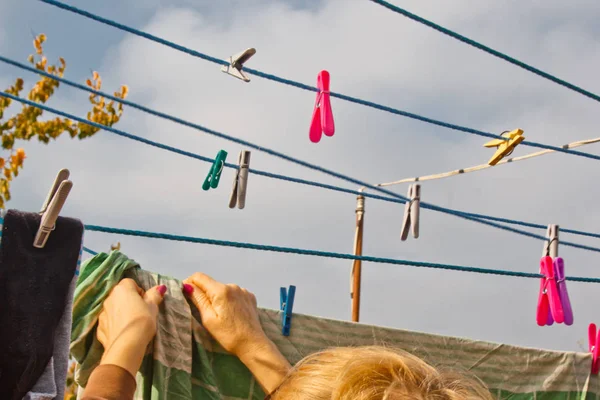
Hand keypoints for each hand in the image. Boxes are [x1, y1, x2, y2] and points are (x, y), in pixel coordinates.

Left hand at [97, 279, 165, 375]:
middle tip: (140, 313)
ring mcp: (102, 314)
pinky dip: (114, 325)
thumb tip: (159, 287)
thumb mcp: (153, 307)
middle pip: (120, 296)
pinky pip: (108, 323)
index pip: (130, 283)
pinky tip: (123, 333)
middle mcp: (109, 299)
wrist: (127, 346)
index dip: (139, 292)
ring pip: (113, 309)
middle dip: (129, 301)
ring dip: (120, 313)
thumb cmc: (142, 321)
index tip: (145, 302)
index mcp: (122, 290)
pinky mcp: (99, 328)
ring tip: (131, 324)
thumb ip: (154, 295)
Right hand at [183, 273, 290, 393]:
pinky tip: (230, 313)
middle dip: (204, 293)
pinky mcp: (250, 296)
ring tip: (219, 315)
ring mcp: (243, 290)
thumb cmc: (228, 335)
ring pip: (222, 289)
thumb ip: (198, 299)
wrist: (253, 344)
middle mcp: (233, 285)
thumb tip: (187, 285)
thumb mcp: (208, 319)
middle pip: (211, 283)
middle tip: (203, 311)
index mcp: (221, 290)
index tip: (186, 294)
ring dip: (217, 297)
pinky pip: (233, 293)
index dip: (189, 283)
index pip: (199, 276)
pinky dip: (228, 300)